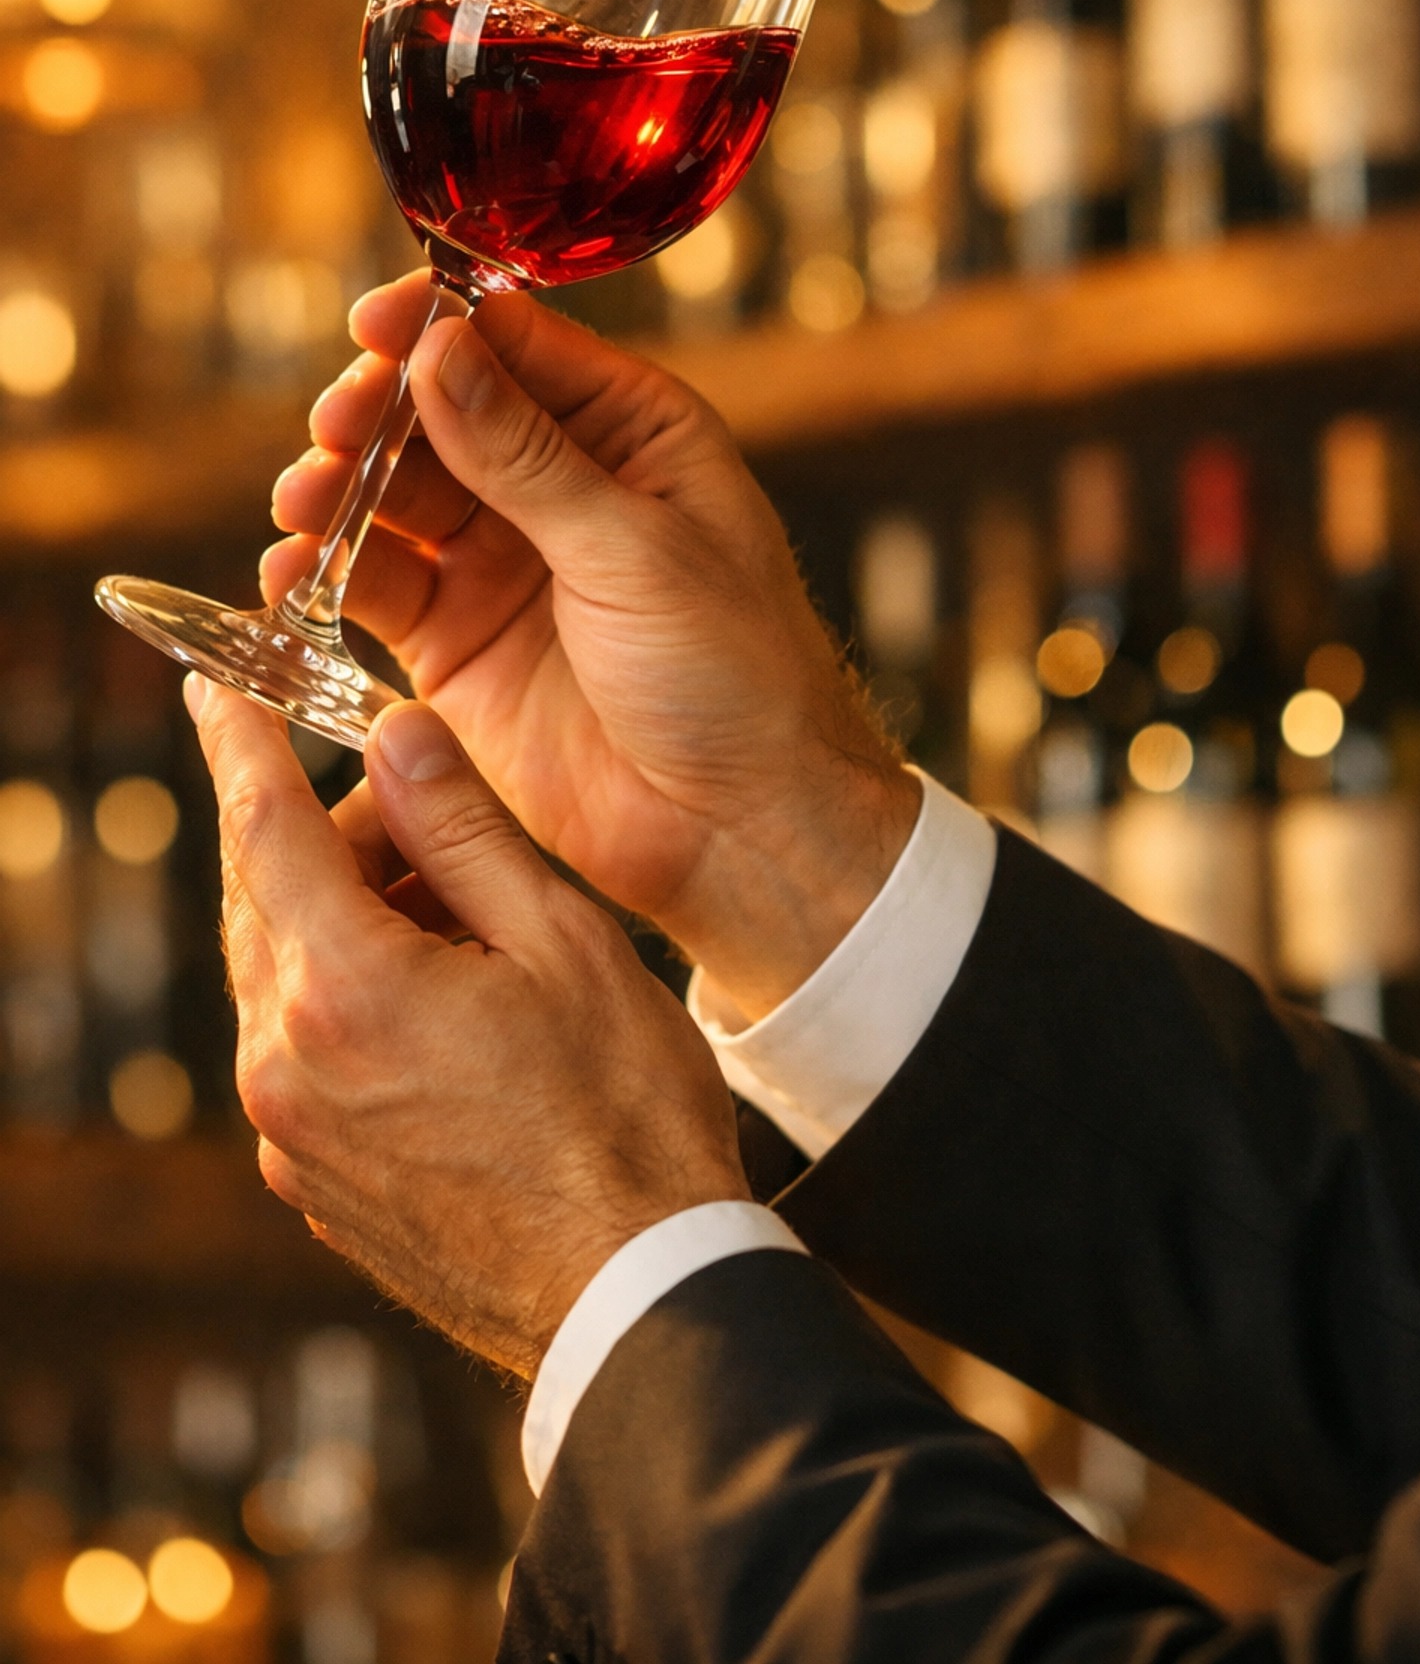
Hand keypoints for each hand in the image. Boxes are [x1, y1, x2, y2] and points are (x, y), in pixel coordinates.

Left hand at [194, 678, 748, 1375]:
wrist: (634, 1296)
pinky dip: (350, 998)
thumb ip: (463, 829)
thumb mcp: (563, 941)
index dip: (239, 744)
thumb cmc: (625, 1120)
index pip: (262, 829)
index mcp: (346, 992)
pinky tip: (447, 1005)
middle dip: (332, 836)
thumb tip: (397, 734)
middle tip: (425, 815)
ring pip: (285, 974)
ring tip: (467, 925)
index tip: (218, 688)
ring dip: (348, 919)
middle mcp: (287, 1067)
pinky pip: (302, 1051)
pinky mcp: (312, 1182)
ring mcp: (291, 1136)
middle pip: (268, 898)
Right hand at [263, 275, 917, 1017]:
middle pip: (439, 414)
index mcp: (633, 433)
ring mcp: (504, 564)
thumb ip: (527, 457)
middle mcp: (561, 485)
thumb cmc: (738, 676)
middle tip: (336, 429)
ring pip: (395, 497)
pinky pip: (375, 587)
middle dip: (377, 414)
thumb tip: (439, 352)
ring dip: (340, 490)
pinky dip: (325, 573)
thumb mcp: (636, 549)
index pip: (519, 346)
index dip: (441, 328)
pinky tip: (292, 571)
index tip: (375, 325)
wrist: (742, 831)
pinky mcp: (457, 644)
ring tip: (304, 501)